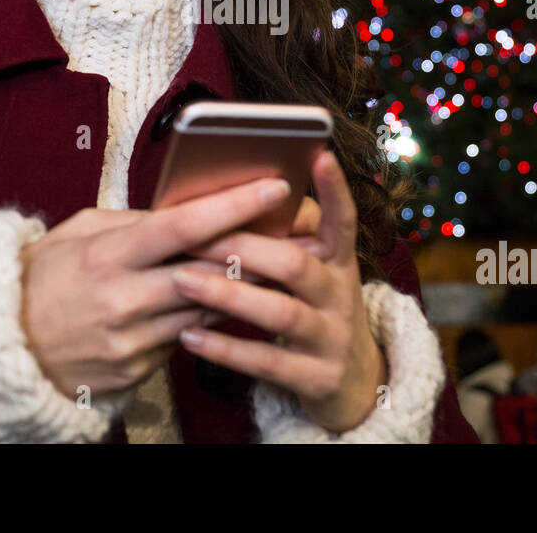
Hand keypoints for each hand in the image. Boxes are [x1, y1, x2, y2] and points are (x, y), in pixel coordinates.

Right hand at [19, 176, 294, 401]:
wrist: (4, 348)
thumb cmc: (43, 278)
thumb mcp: (79, 232)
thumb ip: (134, 221)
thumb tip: (182, 210)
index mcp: (109, 256)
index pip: (184, 225)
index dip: (234, 205)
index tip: (273, 186)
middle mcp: (125, 300)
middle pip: (210, 270)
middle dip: (256, 247)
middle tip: (295, 227)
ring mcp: (134, 341)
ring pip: (209, 308)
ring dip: (240, 284)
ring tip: (272, 259)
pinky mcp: (139, 371)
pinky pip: (186, 337)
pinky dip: (204, 315)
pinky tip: (219, 299)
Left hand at [172, 152, 386, 433]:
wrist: (353, 382)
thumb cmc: (314, 309)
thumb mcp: (314, 272)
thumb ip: (284, 240)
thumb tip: (230, 194)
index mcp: (339, 261)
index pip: (342, 219)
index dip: (334, 189)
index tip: (319, 155)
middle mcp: (341, 295)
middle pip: (295, 264)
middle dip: (244, 247)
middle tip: (194, 236)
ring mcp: (331, 338)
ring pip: (280, 313)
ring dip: (229, 295)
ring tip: (182, 281)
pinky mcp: (316, 378)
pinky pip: (266, 362)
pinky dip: (225, 348)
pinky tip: (188, 336)